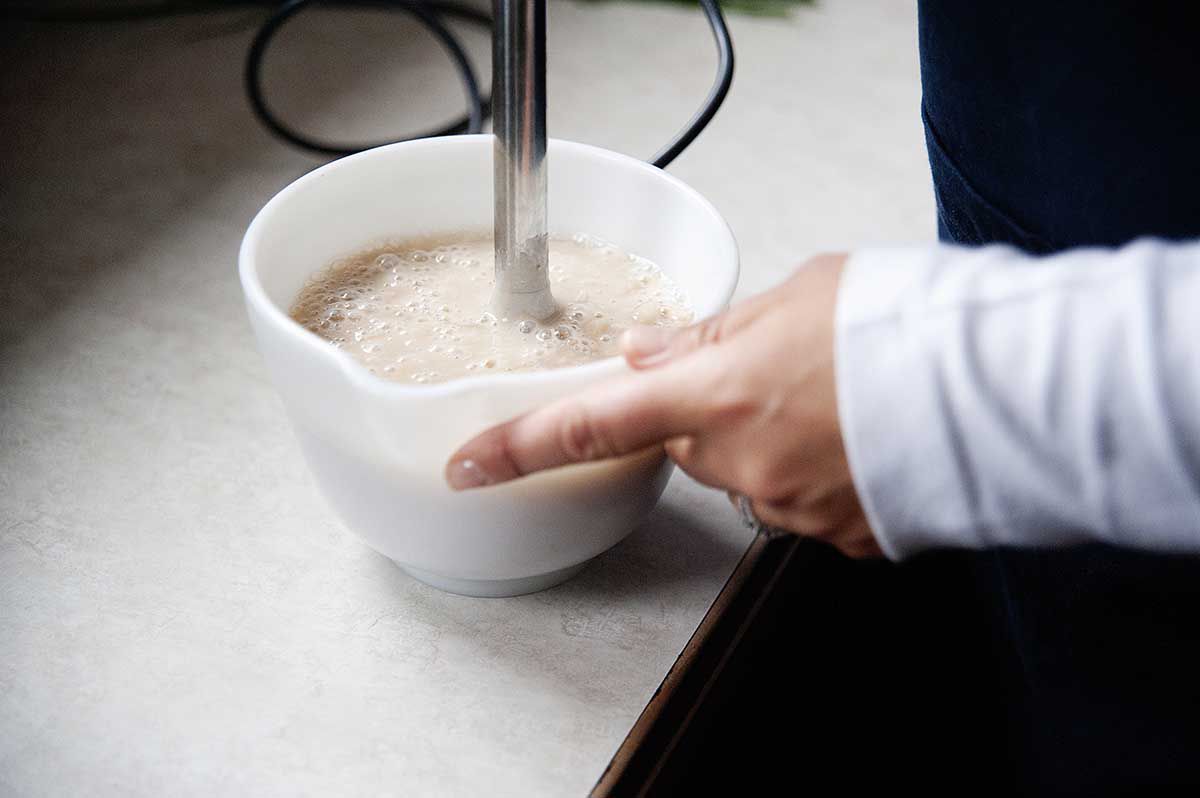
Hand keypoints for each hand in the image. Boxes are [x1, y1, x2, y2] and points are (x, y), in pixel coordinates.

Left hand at [445, 253, 881, 557]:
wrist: (1004, 387)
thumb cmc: (900, 326)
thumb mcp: (794, 297)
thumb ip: (707, 337)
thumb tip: (645, 355)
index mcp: (715, 395)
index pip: (589, 425)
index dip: (517, 447)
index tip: (467, 467)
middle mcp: (741, 463)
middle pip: (689, 445)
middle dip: (714, 412)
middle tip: (781, 372)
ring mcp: (791, 508)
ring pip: (749, 474)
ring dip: (774, 438)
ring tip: (840, 398)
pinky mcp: (840, 536)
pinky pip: (806, 500)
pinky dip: (822, 471)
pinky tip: (865, 437)